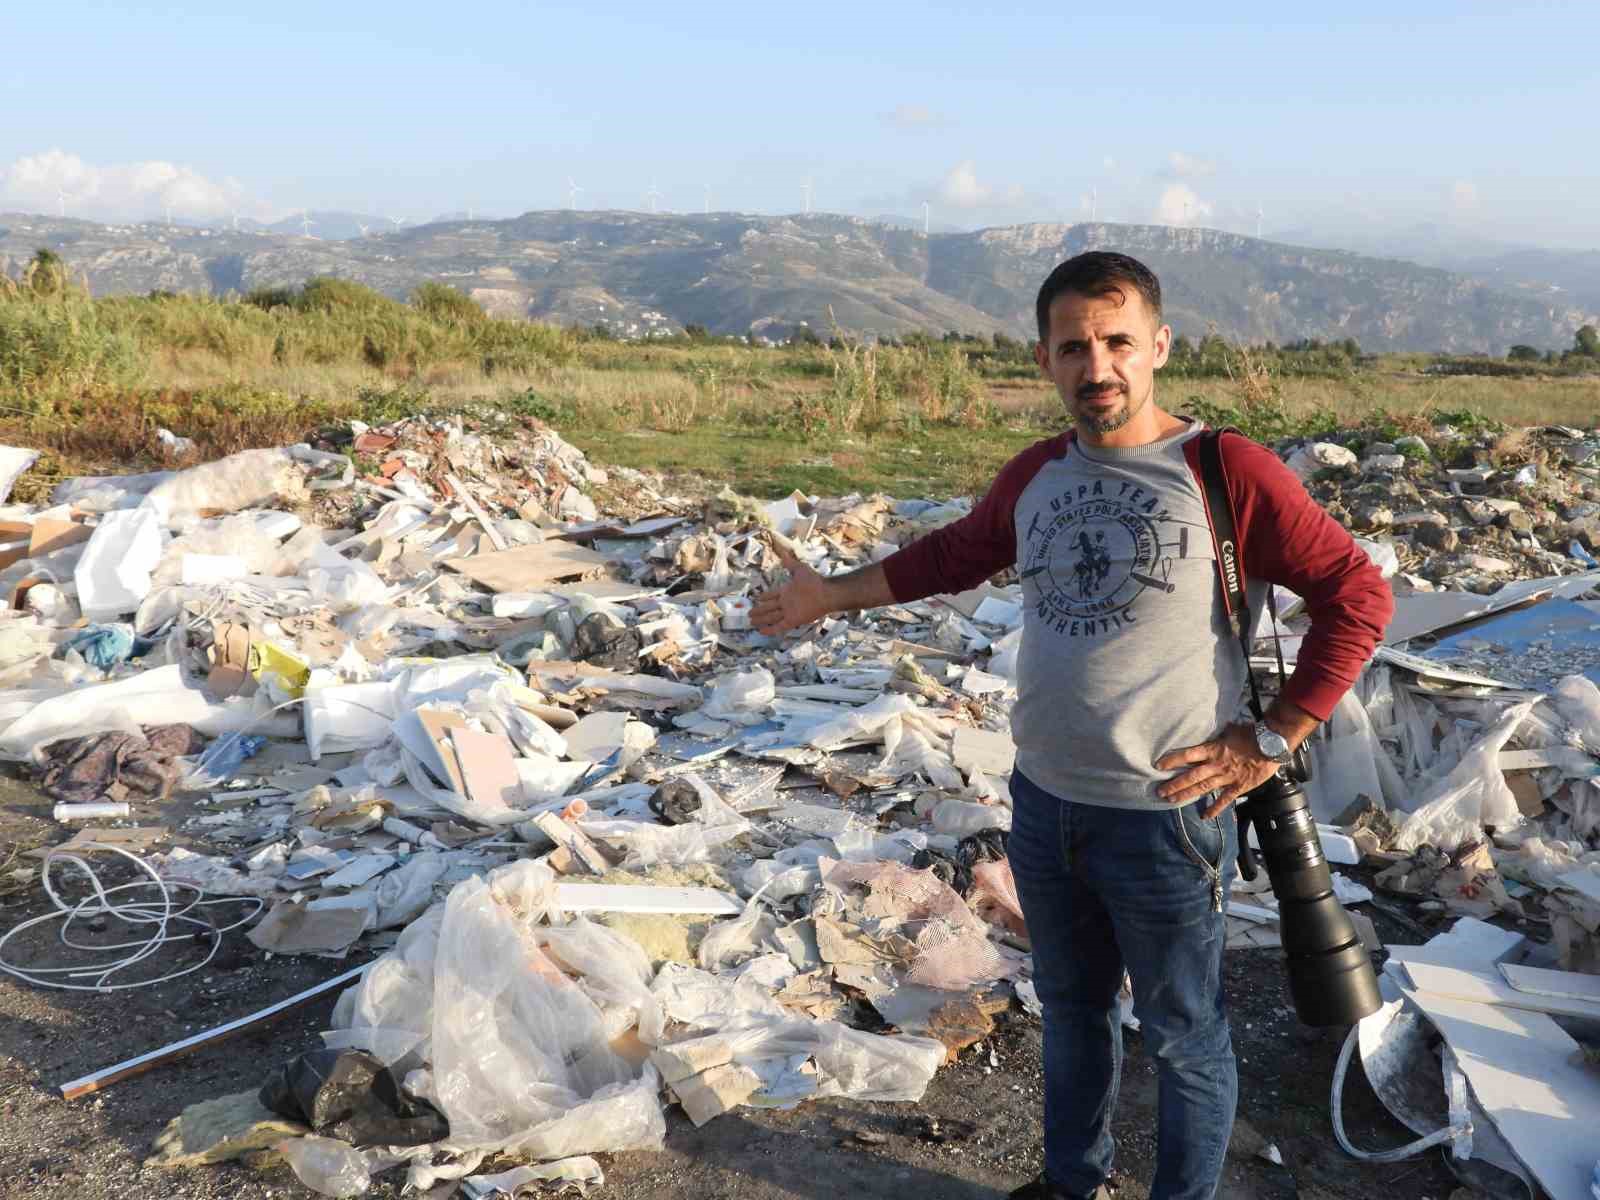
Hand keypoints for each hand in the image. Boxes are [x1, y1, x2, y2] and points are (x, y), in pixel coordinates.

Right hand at [751, 538, 830, 634]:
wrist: (826, 594)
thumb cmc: (814, 581)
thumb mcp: (800, 570)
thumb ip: (790, 564)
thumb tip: (783, 554)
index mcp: (787, 591)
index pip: (772, 595)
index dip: (764, 597)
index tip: (757, 598)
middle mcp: (786, 603)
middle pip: (769, 608)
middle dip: (759, 611)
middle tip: (749, 613)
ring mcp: (789, 612)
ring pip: (771, 617)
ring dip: (761, 620)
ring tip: (751, 622)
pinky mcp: (793, 621)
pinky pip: (779, 626)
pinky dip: (770, 629)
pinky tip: (761, 631)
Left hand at [1154, 723, 1280, 818]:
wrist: (1272, 745)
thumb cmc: (1252, 734)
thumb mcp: (1231, 729)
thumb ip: (1220, 733)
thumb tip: (1216, 727)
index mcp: (1213, 749)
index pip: (1187, 755)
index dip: (1172, 760)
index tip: (1158, 765)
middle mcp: (1216, 765)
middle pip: (1191, 776)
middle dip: (1174, 784)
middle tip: (1160, 792)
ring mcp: (1227, 777)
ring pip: (1202, 788)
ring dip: (1186, 795)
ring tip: (1172, 800)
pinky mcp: (1238, 786)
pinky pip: (1224, 799)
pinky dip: (1214, 808)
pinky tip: (1204, 816)